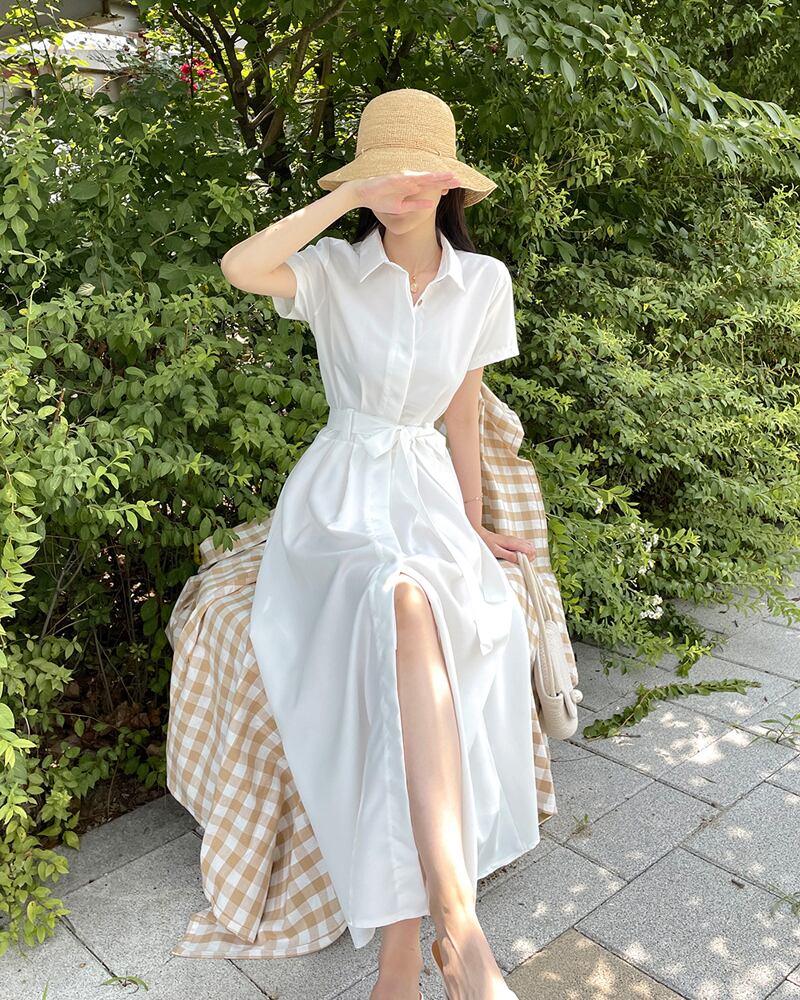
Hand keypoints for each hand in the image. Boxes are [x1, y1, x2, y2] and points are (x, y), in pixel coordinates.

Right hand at [343, 171, 461, 214]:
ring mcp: (402, 179)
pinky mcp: (393, 179)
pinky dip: (417, 178)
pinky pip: (407, 179)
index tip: (457, 185)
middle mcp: (409, 181)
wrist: (363, 194)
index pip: (431, 186)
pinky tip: (428, 178)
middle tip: (459, 179)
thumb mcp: (401, 208)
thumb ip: (416, 206)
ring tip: (448, 175)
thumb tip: (432, 205)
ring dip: (435, 176)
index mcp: (412, 187)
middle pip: (430, 179)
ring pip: (422, 177)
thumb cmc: (381, 200)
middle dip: (444, 179)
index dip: (443, 185)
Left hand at [475, 525, 535, 562]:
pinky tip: (518, 556)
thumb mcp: (496, 551)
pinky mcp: (514, 541)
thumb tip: (519, 559)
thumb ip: (508, 555)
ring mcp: (515, 540)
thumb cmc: (487, 543)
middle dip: (530, 556)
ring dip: (528, 554)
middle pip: (532, 548)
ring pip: (530, 546)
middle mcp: (516, 540)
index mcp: (513, 542)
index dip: (529, 558)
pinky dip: (525, 551)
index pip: (529, 549)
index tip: (522, 563)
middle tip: (522, 562)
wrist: (482, 535)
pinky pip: (525, 545)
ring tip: (520, 560)